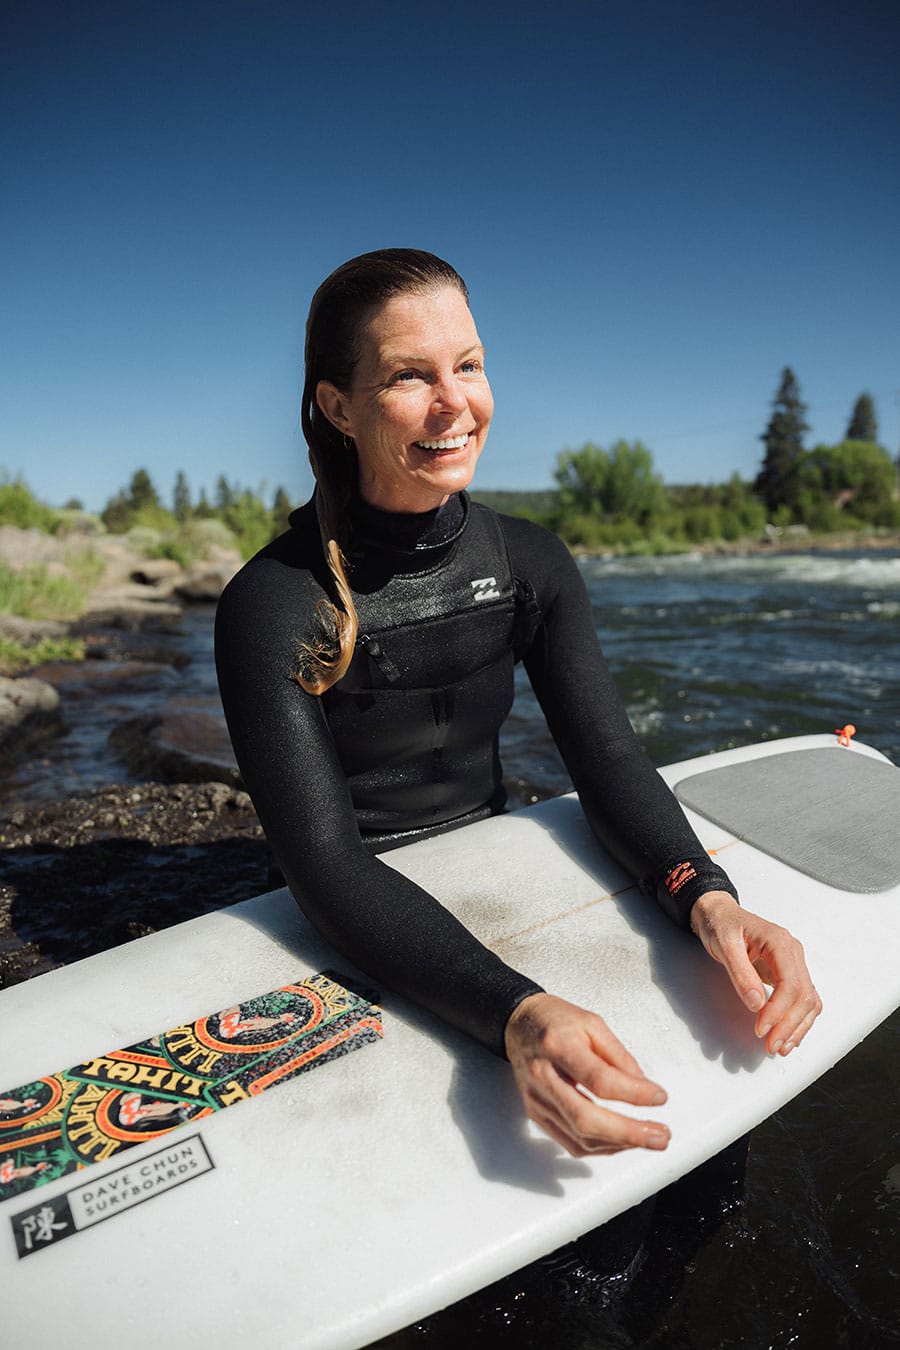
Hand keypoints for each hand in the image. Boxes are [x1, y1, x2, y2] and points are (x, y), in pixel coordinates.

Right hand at [504, 992, 669, 1157]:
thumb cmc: (555, 1020)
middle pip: (586, 1119)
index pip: (599, 1079)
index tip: (659, 1096)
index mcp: (559, 1046)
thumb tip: (643, 1087)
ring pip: (580, 1138)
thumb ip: (619, 1056)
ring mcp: (537, 1100)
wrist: (518, 1024)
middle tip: (660, 1136)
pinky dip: (600, 1148)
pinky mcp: (537, 1114)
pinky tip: (621, 1142)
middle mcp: (544, 1077)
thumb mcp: (592, 1024)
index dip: (633, 1093)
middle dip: (629, 1133)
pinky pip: (571, 1143)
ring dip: (619, 1145)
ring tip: (649, 1138)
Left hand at [689, 891, 822, 1055]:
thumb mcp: (724, 945)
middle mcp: (793, 952)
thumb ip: (740, 973)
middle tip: (771, 1046)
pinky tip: (788, 1035)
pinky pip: (802, 999)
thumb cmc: (721, 924)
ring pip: (809, 1000)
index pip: (790, 984)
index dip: (778, 1011)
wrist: (719, 914)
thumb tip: (756, 1003)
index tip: (761, 1029)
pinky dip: (798, 1019)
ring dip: (797, 1027)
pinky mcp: (789, 973)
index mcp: (779, 942)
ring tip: (781, 1047)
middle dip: (789, 1025)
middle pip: (804, 996)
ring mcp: (793, 963)